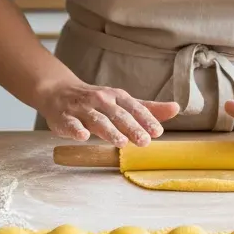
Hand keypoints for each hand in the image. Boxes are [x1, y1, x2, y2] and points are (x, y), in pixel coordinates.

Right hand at [36, 77, 179, 146]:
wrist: (58, 91)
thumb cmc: (95, 100)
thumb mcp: (122, 102)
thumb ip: (147, 108)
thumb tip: (176, 109)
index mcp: (116, 96)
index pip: (134, 108)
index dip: (146, 119)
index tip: (158, 132)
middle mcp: (100, 100)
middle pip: (118, 115)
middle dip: (132, 127)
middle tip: (145, 141)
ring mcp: (82, 108)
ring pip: (97, 120)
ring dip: (109, 130)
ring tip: (121, 142)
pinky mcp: (64, 118)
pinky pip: (71, 124)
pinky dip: (76, 129)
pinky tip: (83, 136)